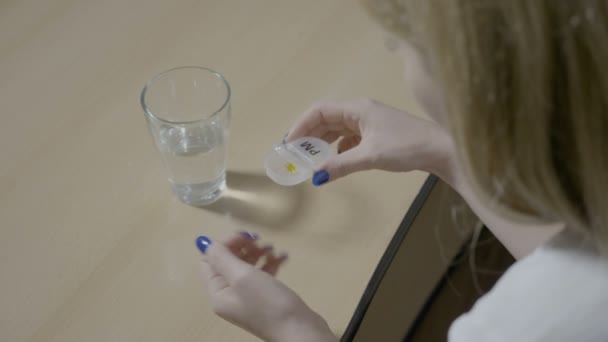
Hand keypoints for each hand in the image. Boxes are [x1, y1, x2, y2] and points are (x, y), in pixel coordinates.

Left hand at [198, 233, 336, 341]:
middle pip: (229, 262)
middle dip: (244, 248)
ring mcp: (248, 297)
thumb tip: (203, 243)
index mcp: (218, 292)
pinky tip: (283, 257)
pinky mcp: (266, 297)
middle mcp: (229, 295)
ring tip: (273, 249)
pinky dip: (271, 262)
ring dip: (259, 253)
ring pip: (247, 266)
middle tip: (261, 241)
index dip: (225, 245)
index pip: (210, 261)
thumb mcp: (241, 277)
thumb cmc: (268, 303)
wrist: (300, 330)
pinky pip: (263, 274)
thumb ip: (222, 258)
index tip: (245, 237)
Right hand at [286, 98, 452, 184]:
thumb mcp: (371, 156)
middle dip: (308, 136)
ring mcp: (368, 122)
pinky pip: (348, 138)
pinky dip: (337, 148)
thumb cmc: (407, 146)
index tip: (288, 144)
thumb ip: (341, 165)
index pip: (319, 111)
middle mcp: (360, 111)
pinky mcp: (375, 134)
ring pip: (336, 129)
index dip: (300, 125)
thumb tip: (316, 177)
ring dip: (321, 143)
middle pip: (325, 119)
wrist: (441, 149)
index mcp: (357, 108)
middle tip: (293, 155)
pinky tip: (334, 161)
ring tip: (308, 159)